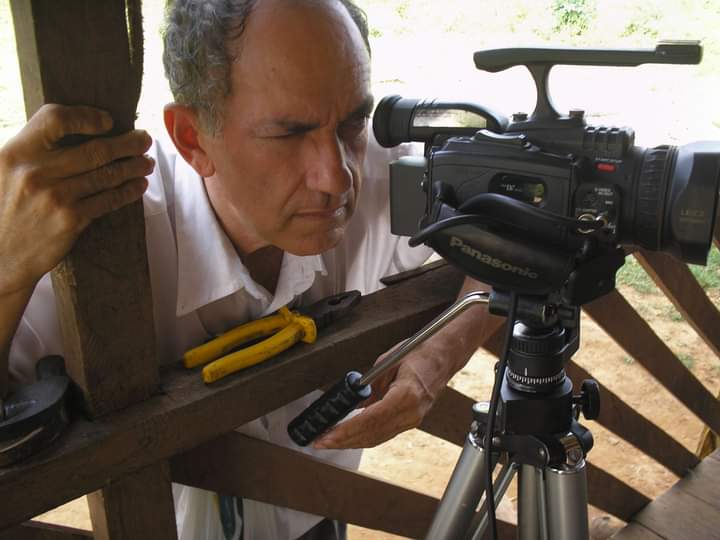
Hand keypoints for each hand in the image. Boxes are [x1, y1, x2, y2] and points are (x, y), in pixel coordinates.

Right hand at [0, 104, 153, 294]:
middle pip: (94, 149)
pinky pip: (108, 200)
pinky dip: (128, 191)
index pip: (55, 119)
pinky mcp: (71, 220)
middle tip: (145, 139)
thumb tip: (84, 130)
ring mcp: (55, 197)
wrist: (0, 254)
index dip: (86, 116)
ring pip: (107, 175)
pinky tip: (139, 186)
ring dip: (133, 167)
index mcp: (17, 152)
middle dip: (127, 143)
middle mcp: (36, 172)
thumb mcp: (8, 169)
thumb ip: (36, 150)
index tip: (108, 121)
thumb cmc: (8, 206)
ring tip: (147, 163)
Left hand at [313, 341, 448, 448]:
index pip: (371, 420)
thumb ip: (368, 386)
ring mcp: (413, 420)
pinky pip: (383, 434)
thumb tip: (350, 403)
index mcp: (406, 395)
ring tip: (329, 441)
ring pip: (377, 438)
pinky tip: (348, 437)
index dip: (346, 431)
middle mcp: (411, 413)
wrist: (443, 357)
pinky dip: (364, 437)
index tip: (328, 436)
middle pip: (372, 434)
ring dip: (351, 442)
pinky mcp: (410, 421)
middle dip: (343, 441)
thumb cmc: (418, 353)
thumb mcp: (387, 363)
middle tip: (320, 441)